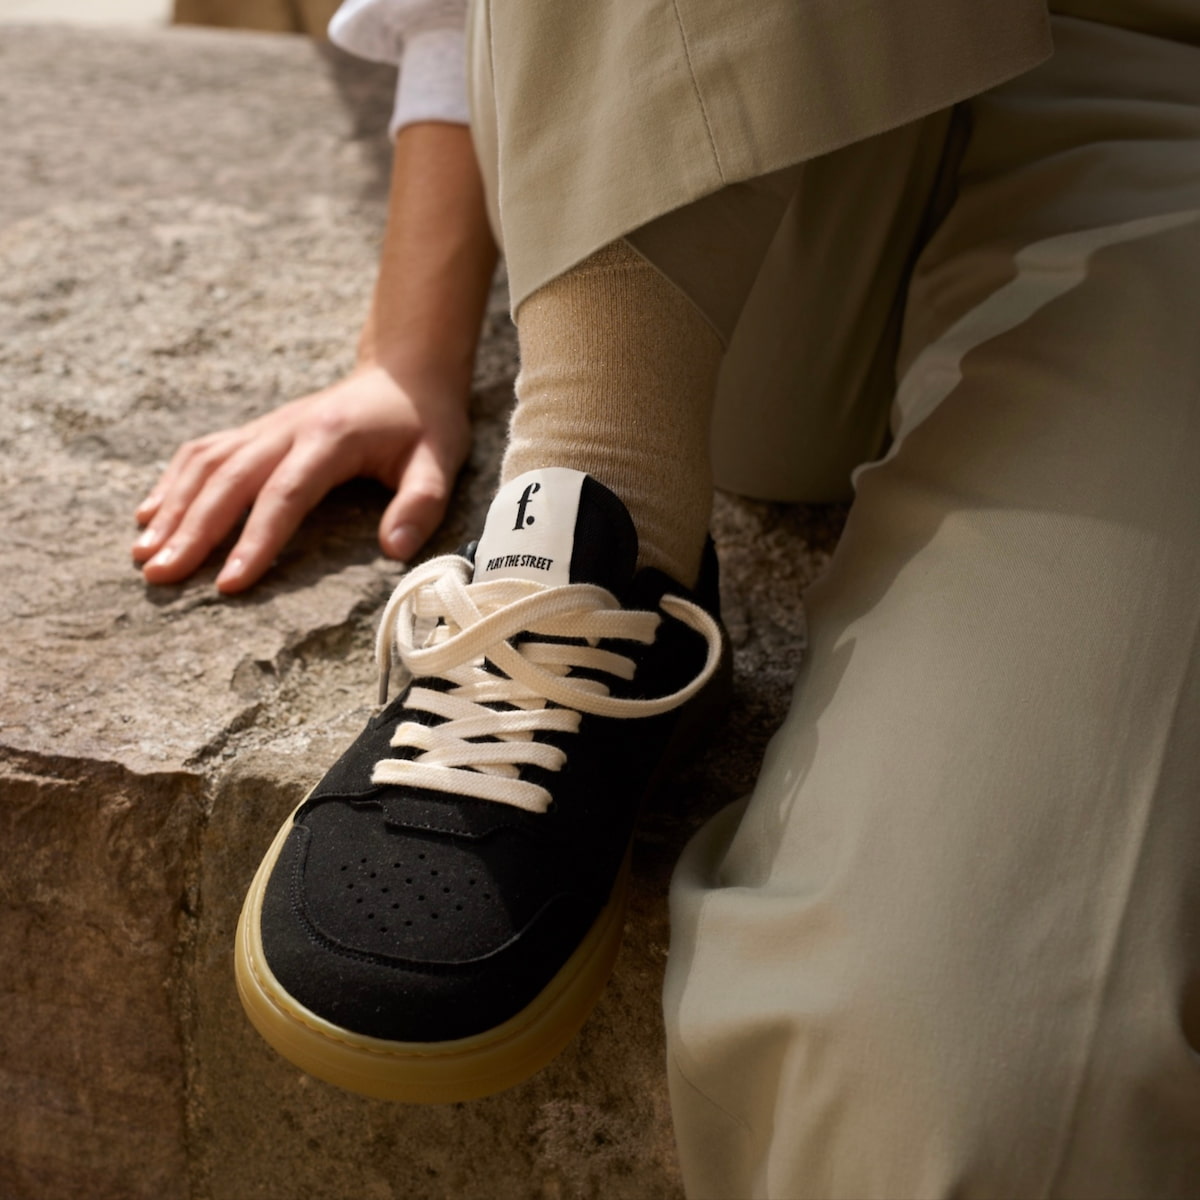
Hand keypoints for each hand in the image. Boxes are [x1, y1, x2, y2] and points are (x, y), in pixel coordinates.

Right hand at [132, 364, 470, 592]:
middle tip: (161, 576)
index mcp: (330, 439)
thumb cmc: (424, 424)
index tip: (230, 584)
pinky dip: (172, 483)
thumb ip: (420, 504)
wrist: (405, 373)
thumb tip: (395, 551)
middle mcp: (287, 429)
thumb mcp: (439, 461)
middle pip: (230, 481)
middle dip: (192, 532)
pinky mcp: (255, 431)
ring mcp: (266, 427)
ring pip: (206, 465)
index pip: (285, 494)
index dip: (256, 540)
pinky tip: (150, 516)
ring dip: (171, 509)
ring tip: (143, 555)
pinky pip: (203, 452)